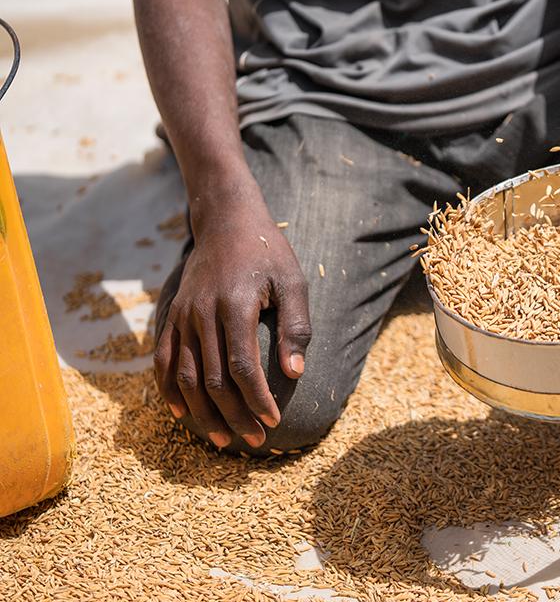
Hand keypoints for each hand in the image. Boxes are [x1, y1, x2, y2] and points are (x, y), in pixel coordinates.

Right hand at [154, 191, 310, 448]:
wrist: (227, 221)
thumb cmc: (268, 253)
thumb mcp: (293, 281)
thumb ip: (296, 326)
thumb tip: (296, 373)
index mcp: (235, 305)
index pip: (242, 366)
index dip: (257, 398)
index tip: (274, 421)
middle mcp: (202, 313)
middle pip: (213, 378)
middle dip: (235, 415)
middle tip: (255, 440)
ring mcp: (182, 315)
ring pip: (184, 375)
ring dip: (202, 413)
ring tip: (222, 439)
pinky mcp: (171, 315)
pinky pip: (162, 360)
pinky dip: (168, 390)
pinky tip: (182, 414)